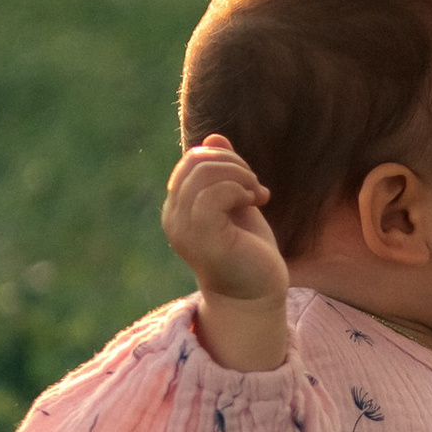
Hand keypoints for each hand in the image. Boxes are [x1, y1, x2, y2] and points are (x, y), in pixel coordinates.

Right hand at [163, 135, 292, 341]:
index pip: (192, 160)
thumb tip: (215, 136)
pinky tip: (254, 201)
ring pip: (203, 173)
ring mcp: (184, 229)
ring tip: (257, 194)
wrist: (255, 295)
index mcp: (178, 207)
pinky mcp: (201, 238)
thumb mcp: (236, 202)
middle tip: (256, 187)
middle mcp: (173, 217)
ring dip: (240, 175)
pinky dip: (238, 189)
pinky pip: (212, 194)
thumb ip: (224, 172)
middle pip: (196, 161)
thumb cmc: (248, 251)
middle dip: (234, 164)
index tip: (249, 181)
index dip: (224, 158)